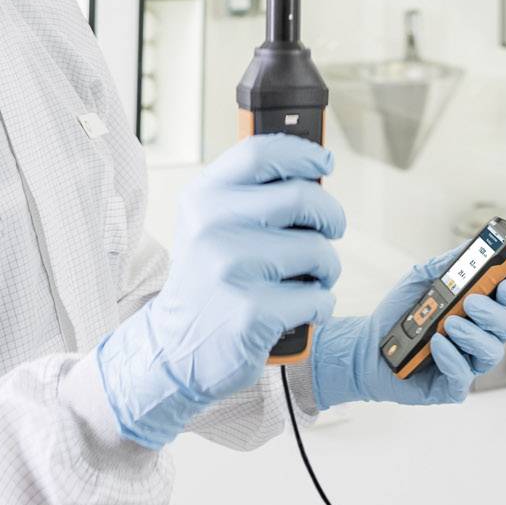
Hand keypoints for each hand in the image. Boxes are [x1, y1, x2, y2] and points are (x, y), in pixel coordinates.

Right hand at [96, 136, 343, 446]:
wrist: (174, 351)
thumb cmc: (208, 280)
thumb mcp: (209, 226)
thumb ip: (250, 195)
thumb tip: (313, 171)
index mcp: (203, 198)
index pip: (260, 153)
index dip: (302, 153)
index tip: (323, 164)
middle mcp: (212, 227)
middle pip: (302, 197)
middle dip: (330, 216)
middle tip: (331, 230)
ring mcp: (230, 270)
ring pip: (317, 250)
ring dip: (327, 268)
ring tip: (310, 279)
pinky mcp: (251, 313)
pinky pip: (317, 297)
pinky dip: (321, 305)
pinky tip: (301, 310)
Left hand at [311, 247, 505, 410]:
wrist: (368, 345)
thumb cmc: (399, 314)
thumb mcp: (421, 280)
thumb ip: (446, 265)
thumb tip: (470, 249)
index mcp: (476, 311)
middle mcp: (478, 337)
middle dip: (493, 313)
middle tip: (470, 303)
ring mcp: (468, 363)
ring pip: (491, 352)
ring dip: (473, 335)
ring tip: (448, 324)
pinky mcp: (452, 387)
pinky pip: (464, 376)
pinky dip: (452, 357)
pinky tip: (435, 345)